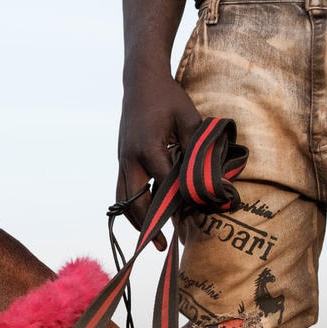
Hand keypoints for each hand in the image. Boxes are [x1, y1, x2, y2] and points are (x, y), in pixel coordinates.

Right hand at [116, 70, 203, 231]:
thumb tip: (205, 176)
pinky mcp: (121, 162)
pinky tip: (143, 219)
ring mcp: (122, 161)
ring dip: (136, 221)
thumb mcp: (189, 118)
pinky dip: (131, 209)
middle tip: (162, 244)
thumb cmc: (168, 98)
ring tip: (150, 239)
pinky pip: (122, 192)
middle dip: (149, 224)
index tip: (189, 221)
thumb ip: (196, 147)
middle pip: (136, 202)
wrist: (140, 82)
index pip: (164, 185)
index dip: (176, 205)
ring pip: (123, 201)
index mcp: (148, 148)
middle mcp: (130, 159)